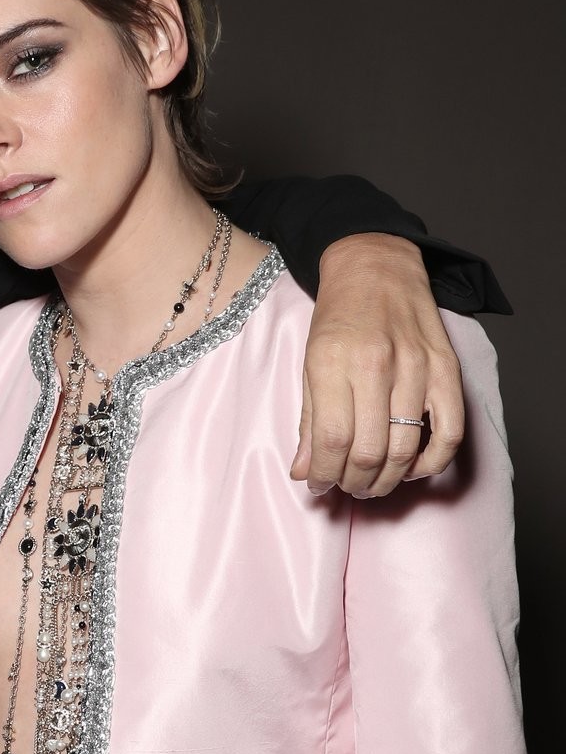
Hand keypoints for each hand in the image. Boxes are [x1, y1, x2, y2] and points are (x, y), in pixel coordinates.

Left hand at [293, 234, 464, 497]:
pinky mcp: (447, 370)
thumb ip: (308, 420)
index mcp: (333, 362)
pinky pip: (450, 432)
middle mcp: (377, 364)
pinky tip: (412, 470)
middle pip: (368, 451)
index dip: (324, 475)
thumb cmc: (338, 317)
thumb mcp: (309, 362)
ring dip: (387, 479)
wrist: (377, 266)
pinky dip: (432, 462)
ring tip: (371, 483)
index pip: (331, 440)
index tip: (319, 485)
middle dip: (354, 483)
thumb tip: (304, 473)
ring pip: (405, 449)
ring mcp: (417, 367)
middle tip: (346, 487)